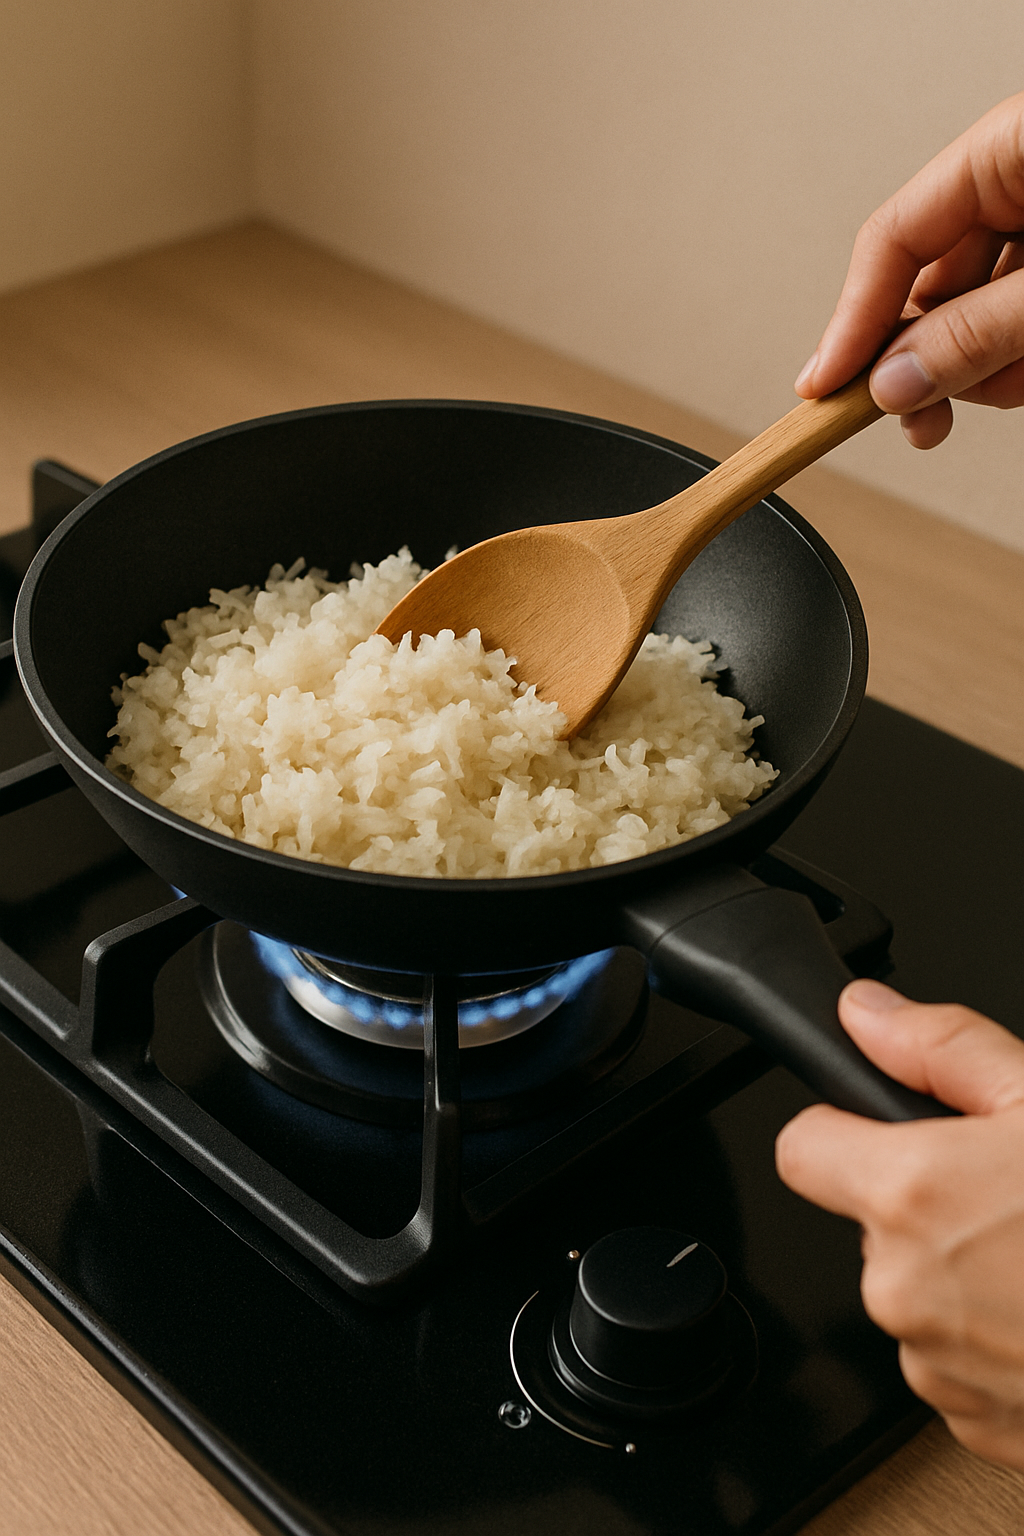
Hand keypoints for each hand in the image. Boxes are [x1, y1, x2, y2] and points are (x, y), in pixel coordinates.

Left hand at [775, 978, 1023, 1467]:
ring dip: (964, 1282)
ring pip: (916, 1299)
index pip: (802, 1149)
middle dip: (927, 1209)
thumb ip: (942, 1049)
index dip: (843, 1131)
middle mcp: (905, 1290)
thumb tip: (866, 1015)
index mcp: (912, 1195)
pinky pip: (955, 1365)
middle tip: (1013, 1201)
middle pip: (872, 1227)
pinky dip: (995, 1344)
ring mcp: (939, 1369)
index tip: (883, 1133)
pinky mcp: (976, 1426)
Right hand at [794, 93, 1023, 447]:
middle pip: (929, 283)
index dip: (851, 322)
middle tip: (915, 419)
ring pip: (972, 314)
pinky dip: (1016, 361)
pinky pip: (1012, 322)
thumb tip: (894, 383)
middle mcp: (1021, 182)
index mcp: (1009, 149)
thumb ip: (976, 334)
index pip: (892, 238)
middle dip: (927, 360)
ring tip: (1017, 381)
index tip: (822, 389)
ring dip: (983, 368)